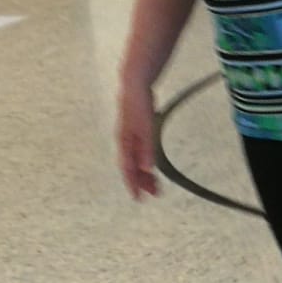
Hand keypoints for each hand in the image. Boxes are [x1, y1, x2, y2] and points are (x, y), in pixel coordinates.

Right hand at [116, 76, 160, 198]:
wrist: (135, 84)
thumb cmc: (138, 104)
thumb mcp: (146, 127)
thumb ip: (147, 149)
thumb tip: (148, 169)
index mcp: (125, 142)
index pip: (127, 168)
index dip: (132, 184)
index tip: (138, 197)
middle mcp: (126, 141)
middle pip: (133, 167)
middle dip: (142, 181)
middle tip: (155, 194)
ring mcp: (131, 136)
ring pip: (137, 160)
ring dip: (145, 172)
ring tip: (156, 184)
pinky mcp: (137, 131)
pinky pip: (140, 151)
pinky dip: (146, 160)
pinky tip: (152, 165)